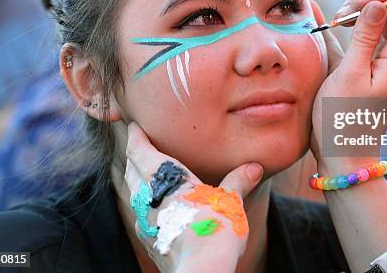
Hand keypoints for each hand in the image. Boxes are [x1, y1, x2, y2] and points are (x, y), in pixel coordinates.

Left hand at [123, 122, 263, 272]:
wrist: (200, 270)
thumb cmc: (214, 229)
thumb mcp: (231, 201)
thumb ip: (238, 181)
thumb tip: (254, 167)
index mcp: (162, 177)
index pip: (138, 150)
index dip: (136, 136)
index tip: (134, 126)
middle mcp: (147, 196)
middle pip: (132, 169)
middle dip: (135, 155)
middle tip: (140, 144)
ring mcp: (144, 220)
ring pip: (135, 192)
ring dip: (138, 179)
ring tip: (148, 173)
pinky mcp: (147, 239)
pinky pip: (141, 212)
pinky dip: (146, 201)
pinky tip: (158, 206)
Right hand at [310, 0, 386, 169]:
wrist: (341, 154)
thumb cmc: (344, 120)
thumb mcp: (351, 75)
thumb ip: (364, 37)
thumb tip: (376, 3)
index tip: (358, 2)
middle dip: (367, 3)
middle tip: (340, 15)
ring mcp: (381, 61)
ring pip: (377, 21)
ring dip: (355, 13)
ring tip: (333, 21)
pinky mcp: (365, 66)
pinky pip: (360, 36)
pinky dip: (346, 26)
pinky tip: (325, 17)